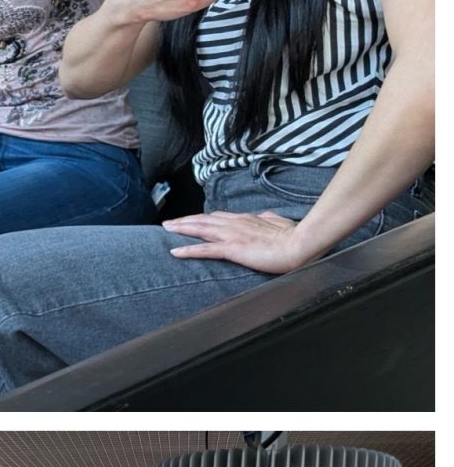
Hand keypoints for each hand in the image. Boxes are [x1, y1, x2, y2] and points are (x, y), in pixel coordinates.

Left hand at [160, 209, 310, 274]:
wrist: (301, 244)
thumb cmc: (294, 235)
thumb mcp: (280, 223)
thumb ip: (270, 219)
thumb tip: (266, 215)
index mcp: (247, 219)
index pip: (218, 217)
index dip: (202, 218)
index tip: (189, 219)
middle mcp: (236, 224)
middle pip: (204, 220)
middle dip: (184, 221)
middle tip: (168, 223)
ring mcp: (233, 235)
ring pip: (200, 230)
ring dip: (181, 229)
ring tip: (166, 229)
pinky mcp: (233, 249)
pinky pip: (205, 250)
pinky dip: (188, 250)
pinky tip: (174, 251)